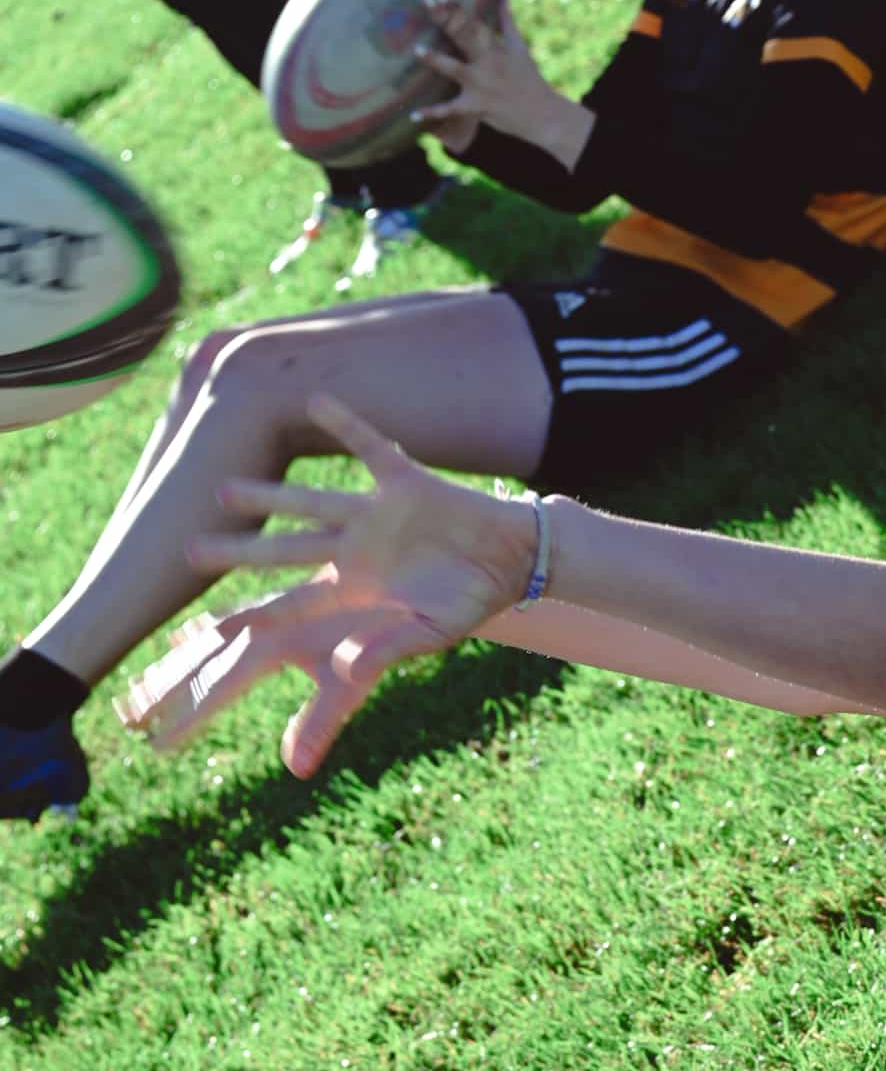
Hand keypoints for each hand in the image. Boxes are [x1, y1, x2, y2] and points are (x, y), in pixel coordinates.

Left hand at [119, 394, 538, 774]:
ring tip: (224, 486)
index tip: (209, 626)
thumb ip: (387, 649)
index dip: (254, 612)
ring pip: (310, 501)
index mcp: (356, 588)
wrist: (512, 560)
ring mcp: (376, 514)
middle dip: (239, 550)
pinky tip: (315, 399)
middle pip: (285, 549)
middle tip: (188, 549)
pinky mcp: (405, 482)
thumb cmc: (471, 601)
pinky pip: (370, 448)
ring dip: (269, 494)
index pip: (294, 602)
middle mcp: (356, 549)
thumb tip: (347, 671)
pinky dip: (346, 425)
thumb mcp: (430, 633)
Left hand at [411, 0, 569, 154]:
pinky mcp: (477, 108)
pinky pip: (450, 110)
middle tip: (427, 2)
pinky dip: (432, 113)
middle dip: (446, 19)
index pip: (472, 21)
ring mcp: (482, 85)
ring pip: (455, 69)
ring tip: (416, 50)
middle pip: (463, 36)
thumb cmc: (530, 80)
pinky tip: (412, 114)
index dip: (454, 7)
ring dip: (435, 60)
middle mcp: (488, 62)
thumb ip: (508, 23)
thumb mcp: (521, 49)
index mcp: (495, 47)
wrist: (544, 116)